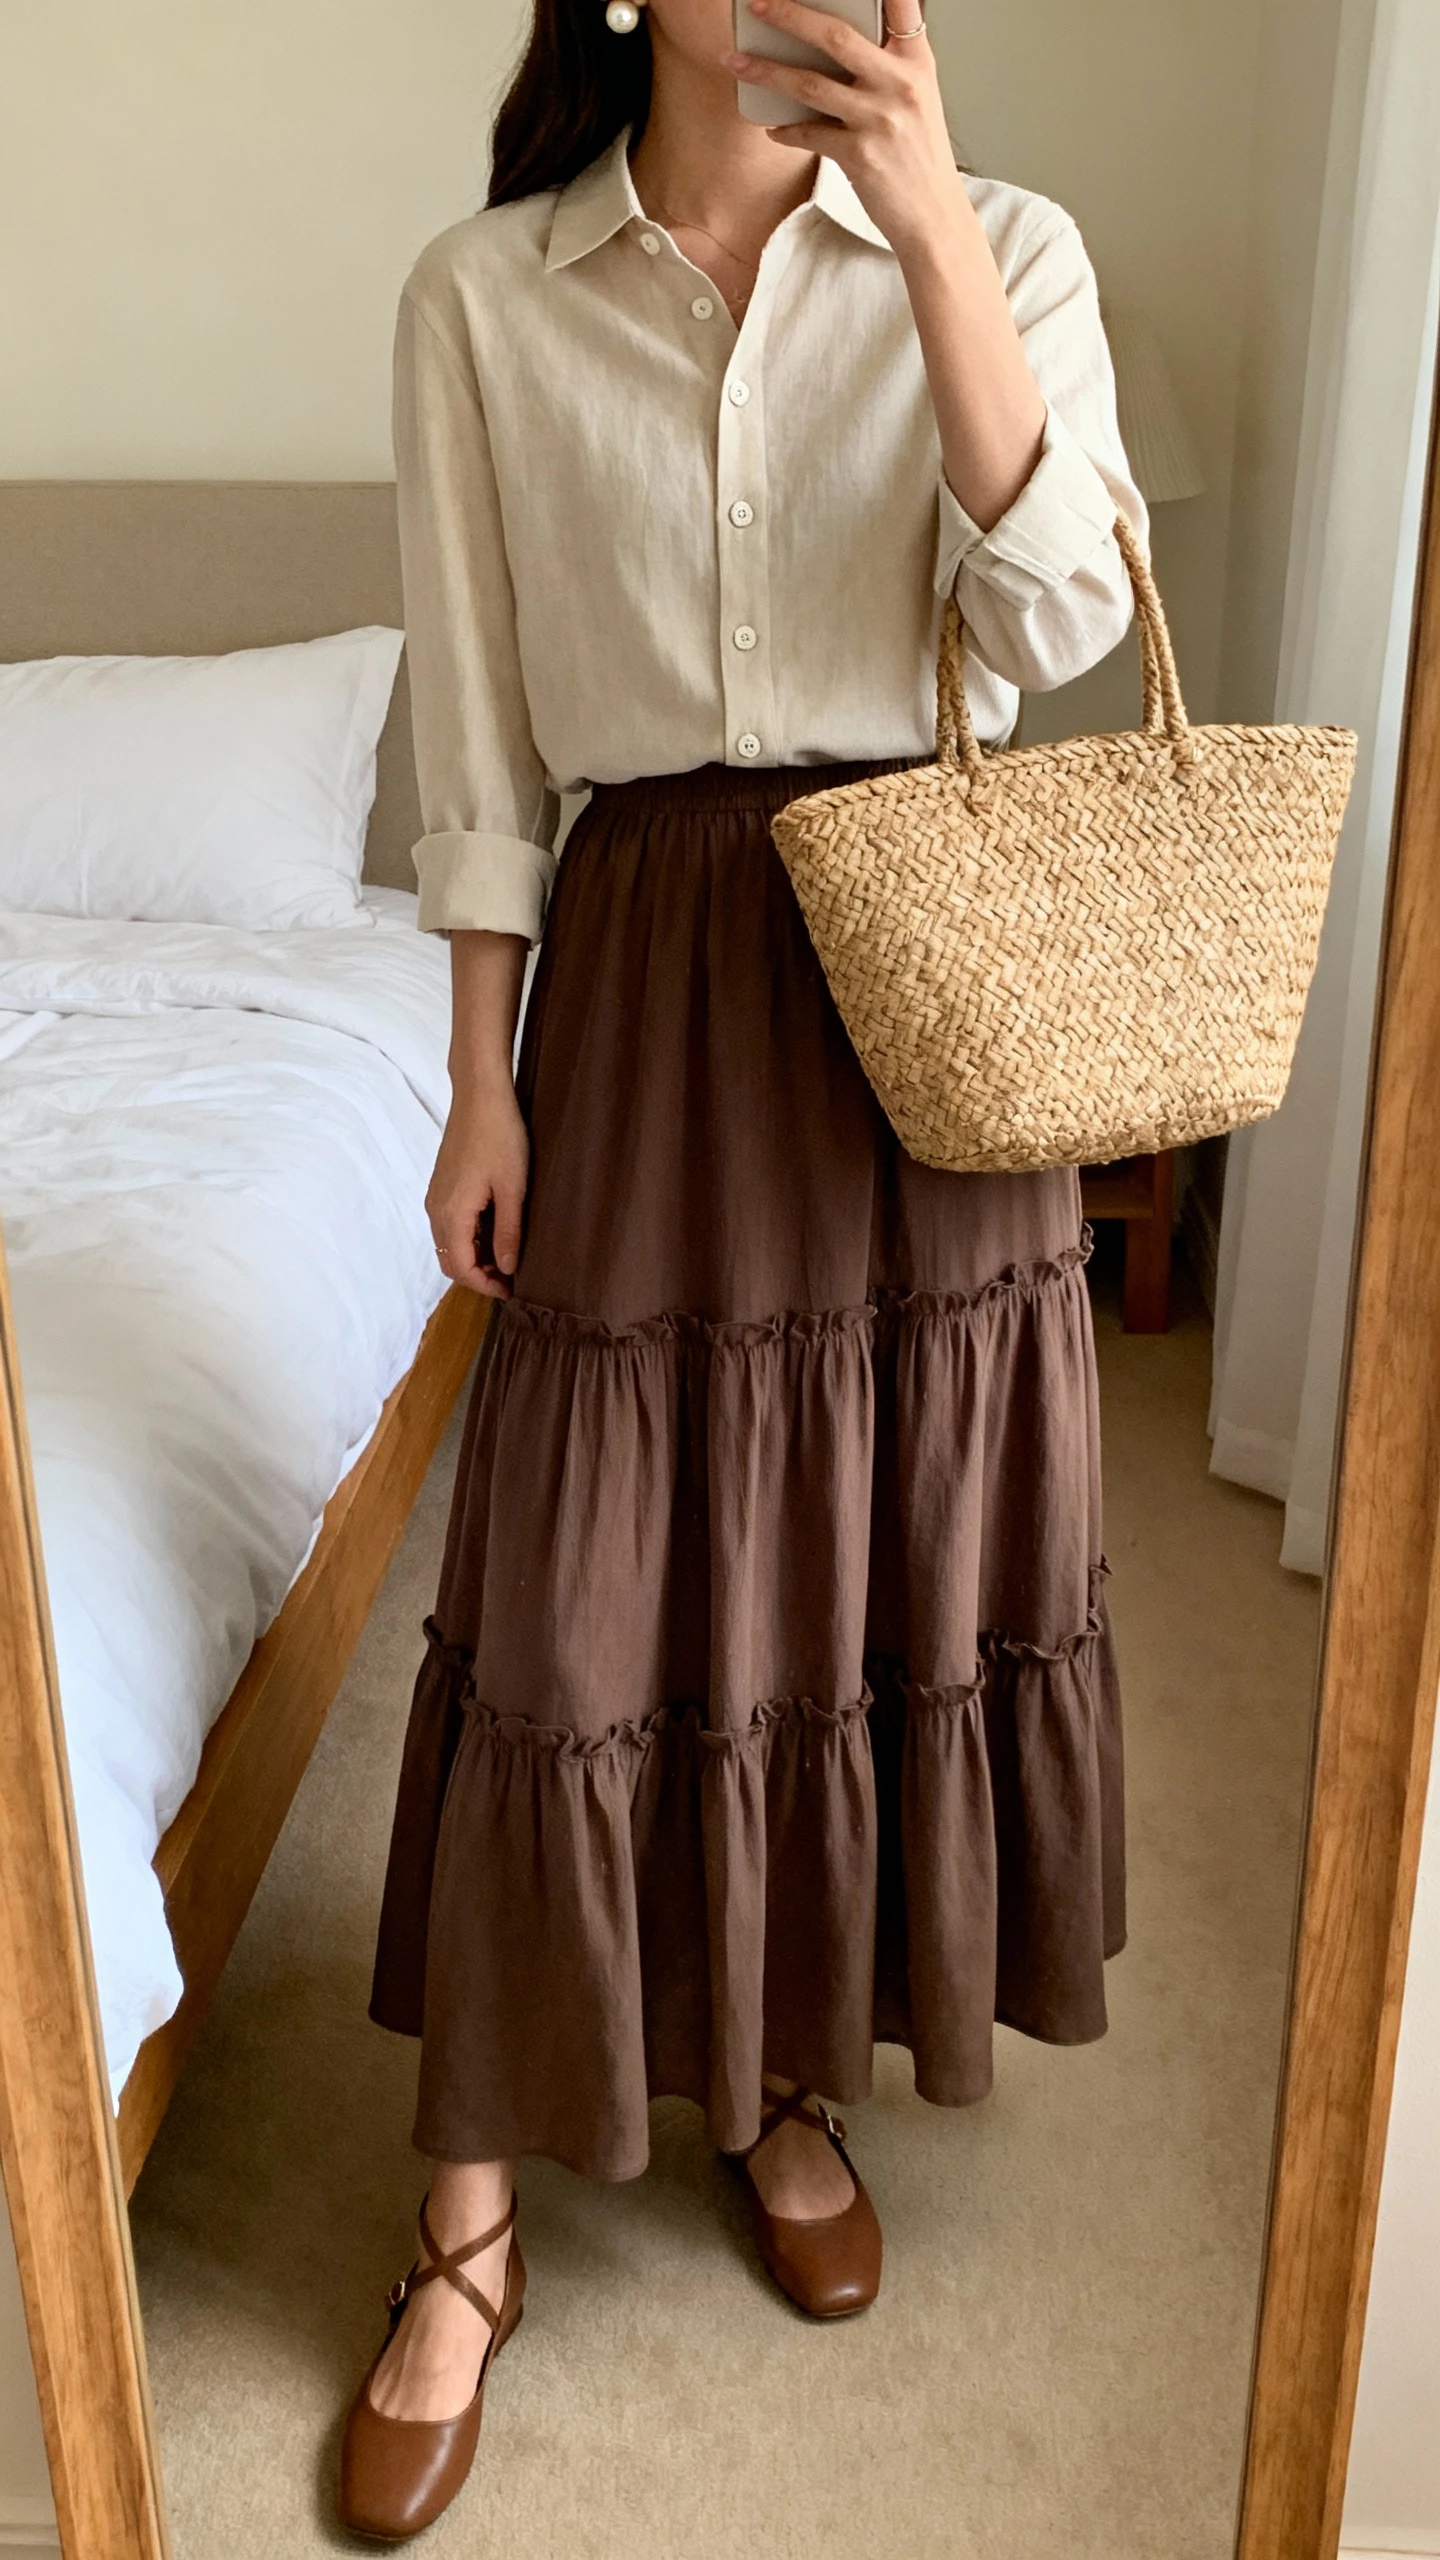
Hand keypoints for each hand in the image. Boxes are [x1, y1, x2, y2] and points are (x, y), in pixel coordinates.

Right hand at [426, 1077, 529, 1300]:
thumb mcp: (513, 1188)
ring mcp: (435, 1197)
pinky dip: (467, 1239)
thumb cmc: (500, 1137)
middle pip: (449, 1261)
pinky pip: (449, 1226)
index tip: (510, 1290)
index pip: (460, 1268)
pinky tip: (493, 1230)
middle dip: (477, 1275)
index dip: (484, 1285)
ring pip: (448, 1245)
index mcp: (451, 1214)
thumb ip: (508, 1232)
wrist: (480, 1095)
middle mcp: (435, 1210)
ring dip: (473, 1257)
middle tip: (509, 1277)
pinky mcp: (440, 1186)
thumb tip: (506, 1268)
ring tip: (505, 1255)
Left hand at [724, 0, 963, 265]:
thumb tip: (832, 42)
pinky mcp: (860, 156)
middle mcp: (900, 84)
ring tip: (735, 61)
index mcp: (917, 62)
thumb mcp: (917, 98)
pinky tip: (772, 127)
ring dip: (766, 71)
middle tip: (757, 5)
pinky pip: (809, 134)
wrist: (934, 217)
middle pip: (836, 36)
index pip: (902, 4)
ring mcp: (879, 120)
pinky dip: (786, 130)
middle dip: (790, 15)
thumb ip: (887, 64)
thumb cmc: (920, 157)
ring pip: (810, 84)